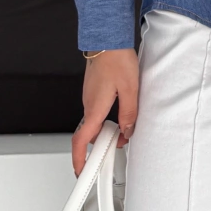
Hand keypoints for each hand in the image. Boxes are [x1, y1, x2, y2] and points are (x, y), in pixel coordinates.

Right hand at [72, 48, 139, 175]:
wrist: (107, 37)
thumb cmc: (116, 59)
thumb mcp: (130, 89)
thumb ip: (129, 113)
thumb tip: (128, 130)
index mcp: (94, 108)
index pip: (81, 141)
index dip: (79, 160)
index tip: (81, 172)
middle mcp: (88, 104)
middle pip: (89, 134)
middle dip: (101, 145)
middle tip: (117, 147)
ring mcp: (89, 96)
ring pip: (95, 121)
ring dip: (106, 130)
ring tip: (125, 129)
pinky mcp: (93, 89)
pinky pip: (97, 110)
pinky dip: (106, 118)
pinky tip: (121, 111)